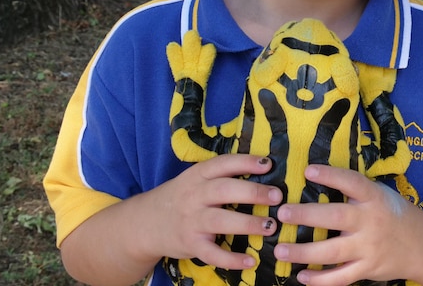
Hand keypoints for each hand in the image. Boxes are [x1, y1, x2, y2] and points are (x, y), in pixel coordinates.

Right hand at [142, 154, 282, 268]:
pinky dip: (231, 259)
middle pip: (224, 190)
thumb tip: (264, 170)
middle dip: (253, 192)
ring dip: (247, 223)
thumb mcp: (195, 180)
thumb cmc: (181, 197)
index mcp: (198, 175)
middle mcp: (194, 195)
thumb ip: (221, 176)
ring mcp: (191, 221)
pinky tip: (250, 261)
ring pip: (220, 220)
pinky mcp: (190, 244)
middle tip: (277, 196)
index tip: (269, 164)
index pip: (223, 164)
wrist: (145, 223)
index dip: (246, 162)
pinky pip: (212, 253)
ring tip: (270, 226)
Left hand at [273, 164, 413, 285]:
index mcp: (374, 197)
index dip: (330, 175)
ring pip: (332, 252)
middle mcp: (371, 221)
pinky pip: (340, 278)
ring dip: (303, 252)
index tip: (308, 171)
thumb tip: (315, 178)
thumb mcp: (380, 194)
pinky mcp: (367, 269)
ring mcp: (369, 248)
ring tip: (280, 250)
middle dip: (306, 216)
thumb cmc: (393, 214)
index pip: (352, 182)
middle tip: (282, 213)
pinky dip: (320, 280)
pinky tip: (301, 276)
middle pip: (336, 218)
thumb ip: (354, 190)